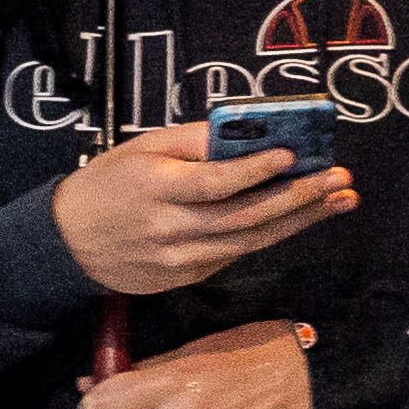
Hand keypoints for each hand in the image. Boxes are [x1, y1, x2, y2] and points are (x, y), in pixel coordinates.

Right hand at [49, 131, 357, 294]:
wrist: (68, 242)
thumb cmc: (110, 183)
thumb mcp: (142, 148)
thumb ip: (193, 140)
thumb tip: (250, 131)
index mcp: (156, 188)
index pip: (215, 182)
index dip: (256, 170)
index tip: (294, 155)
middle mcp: (171, 229)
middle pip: (246, 216)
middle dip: (300, 198)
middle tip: (340, 179)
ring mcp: (180, 260)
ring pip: (251, 241)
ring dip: (300, 220)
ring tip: (339, 200)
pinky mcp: (186, 277)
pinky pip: (235, 253)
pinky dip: (270, 234)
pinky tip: (299, 217)